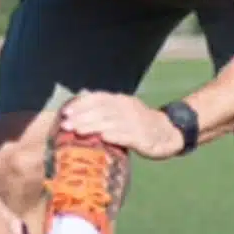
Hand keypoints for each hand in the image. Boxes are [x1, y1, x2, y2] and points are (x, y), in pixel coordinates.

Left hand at [59, 91, 183, 159]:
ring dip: (93, 126)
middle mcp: (127, 108)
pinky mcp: (143, 137)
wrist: (168, 133)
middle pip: (102, 111)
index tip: (66, 112)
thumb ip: (103, 105)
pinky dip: (115, 136)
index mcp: (121, 100)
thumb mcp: (122, 109)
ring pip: (111, 123)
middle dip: (82, 117)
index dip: (82, 104)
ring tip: (77, 131)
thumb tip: (82, 95)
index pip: (99, 98)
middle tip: (65, 124)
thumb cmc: (138, 122)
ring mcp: (136, 123)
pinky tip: (103, 138)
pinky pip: (127, 136)